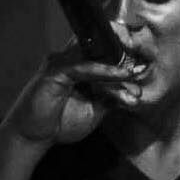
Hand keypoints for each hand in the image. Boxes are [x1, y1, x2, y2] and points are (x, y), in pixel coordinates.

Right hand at [3, 41, 142, 147]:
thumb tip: (135, 90)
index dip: (126, 47)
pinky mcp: (54, 72)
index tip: (146, 58)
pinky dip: (105, 71)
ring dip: (118, 64)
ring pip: (96, 55)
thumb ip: (112, 97)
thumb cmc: (60, 121)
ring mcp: (62, 62)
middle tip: (146, 56)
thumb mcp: (96, 110)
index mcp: (81, 63)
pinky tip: (121, 74)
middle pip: (101, 42)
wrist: (33, 137)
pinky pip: (84, 67)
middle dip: (126, 45)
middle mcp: (71, 58)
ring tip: (135, 71)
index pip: (105, 47)